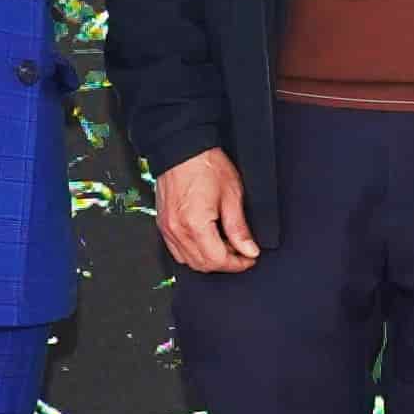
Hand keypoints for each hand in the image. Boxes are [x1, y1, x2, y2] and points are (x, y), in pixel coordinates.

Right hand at [157, 149, 258, 273]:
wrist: (181, 148)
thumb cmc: (205, 165)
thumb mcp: (232, 195)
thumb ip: (239, 228)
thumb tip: (249, 250)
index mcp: (195, 224)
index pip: (217, 260)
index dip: (237, 264)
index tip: (250, 258)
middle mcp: (177, 230)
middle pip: (202, 265)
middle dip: (225, 263)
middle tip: (241, 251)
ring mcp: (167, 228)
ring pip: (188, 261)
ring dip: (209, 259)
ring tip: (225, 244)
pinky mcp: (162, 224)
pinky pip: (177, 250)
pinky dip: (193, 252)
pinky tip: (207, 240)